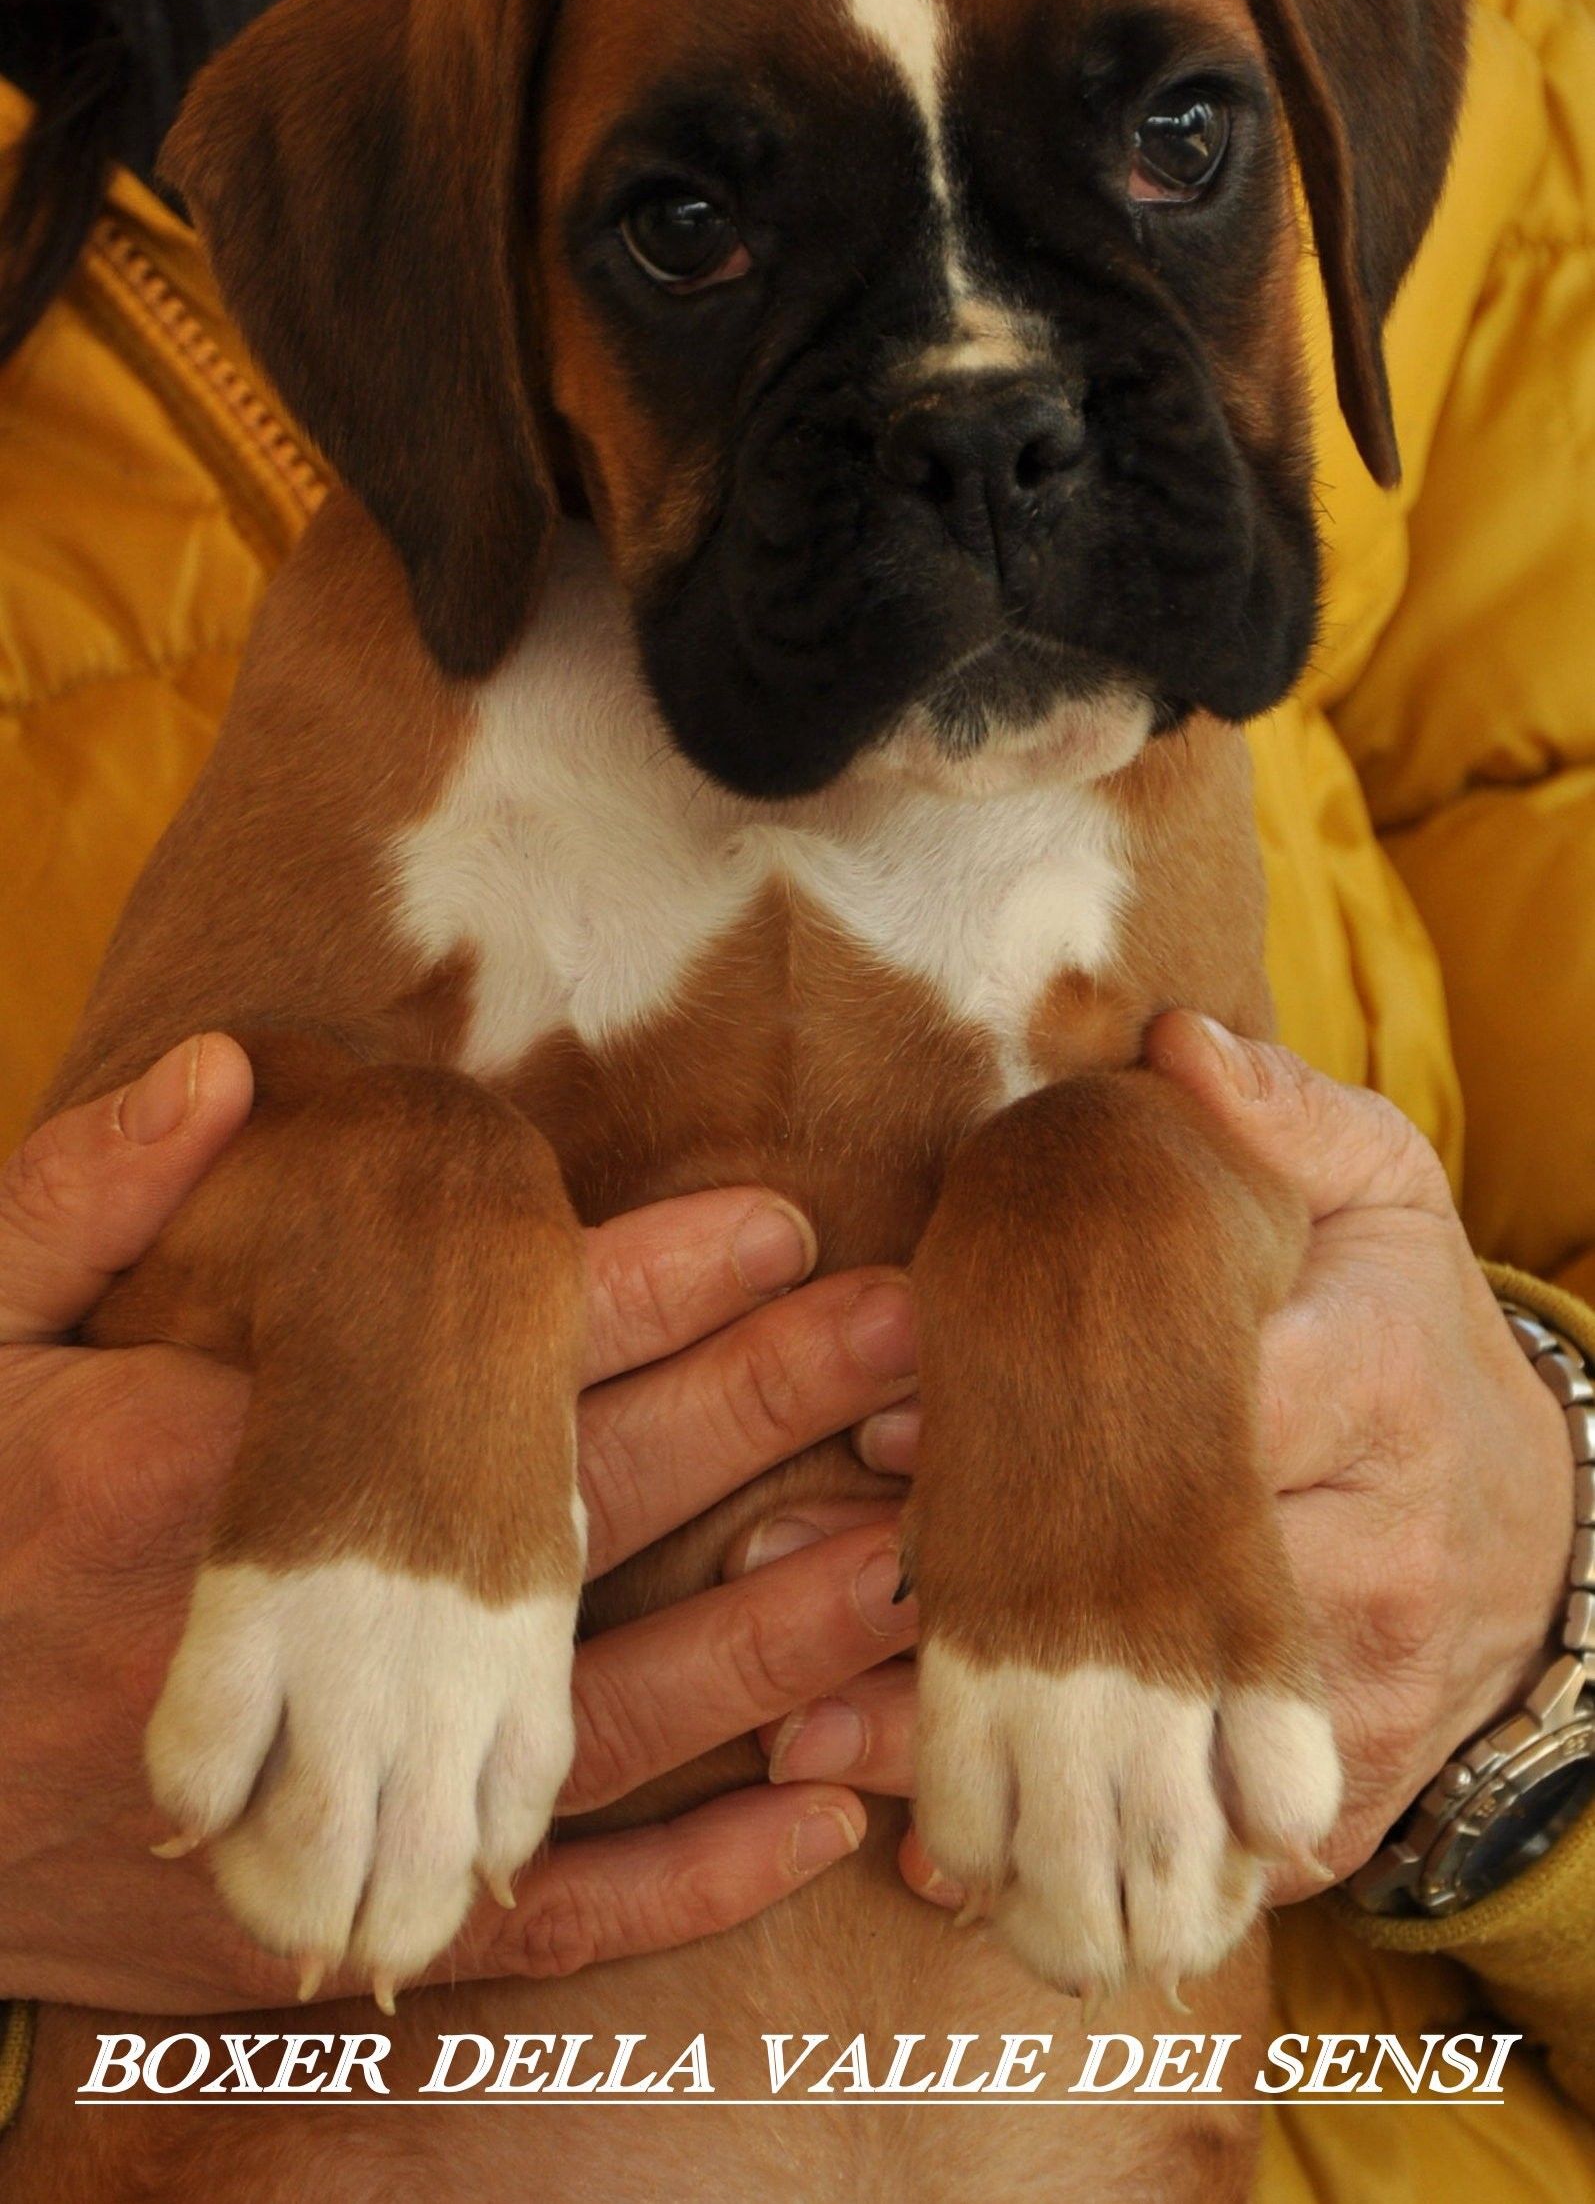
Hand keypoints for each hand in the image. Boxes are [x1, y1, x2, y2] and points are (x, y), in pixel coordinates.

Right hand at [0, 1038, 916, 2011]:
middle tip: (906, 1341)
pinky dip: (682, 1885)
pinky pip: (533, 1925)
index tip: (776, 1223)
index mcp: (200, 1477)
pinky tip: (813, 1818)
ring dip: (764, 1649)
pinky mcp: (317, 1923)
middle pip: (566, 1527)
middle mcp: (284, 1652)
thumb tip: (218, 1071)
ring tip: (912, 1562)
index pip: (466, 1370)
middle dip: (749, 1420)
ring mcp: (310, 1806)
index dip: (634, 1291)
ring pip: (588, 1734)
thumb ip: (82, 1200)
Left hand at [774, 1016, 1574, 1913]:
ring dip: (995, 1742)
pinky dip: (1076, 1840)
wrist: (1531, 1515)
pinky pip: (1199, 1835)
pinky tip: (944, 1845)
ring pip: (1168, 1739)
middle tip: (789, 1567)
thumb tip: (1173, 1041)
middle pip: (1163, 1588)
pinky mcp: (1343, 1787)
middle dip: (975, 1583)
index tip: (885, 1432)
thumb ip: (1280, 1110)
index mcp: (1376, 1379)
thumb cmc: (1408, 1325)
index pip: (1207, 1413)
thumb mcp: (1377, 1190)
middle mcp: (1376, 1544)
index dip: (1039, 1430)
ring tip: (817, 1723)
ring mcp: (1366, 1687)